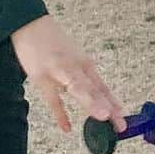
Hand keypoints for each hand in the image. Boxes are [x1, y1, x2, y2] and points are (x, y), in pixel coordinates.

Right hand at [11, 16, 124, 134]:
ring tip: (102, 116)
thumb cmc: (53, 45)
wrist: (30, 25)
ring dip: (90, 101)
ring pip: (77, 87)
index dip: (114, 104)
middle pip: (93, 89)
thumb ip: (85, 80)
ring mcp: (59, 72)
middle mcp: (75, 68)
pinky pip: (52, 98)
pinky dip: (59, 113)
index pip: (102, 88)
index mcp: (85, 65)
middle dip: (107, 106)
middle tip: (119, 122)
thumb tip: (100, 101)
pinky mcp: (41, 77)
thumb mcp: (74, 59)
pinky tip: (67, 128)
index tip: (123, 119)